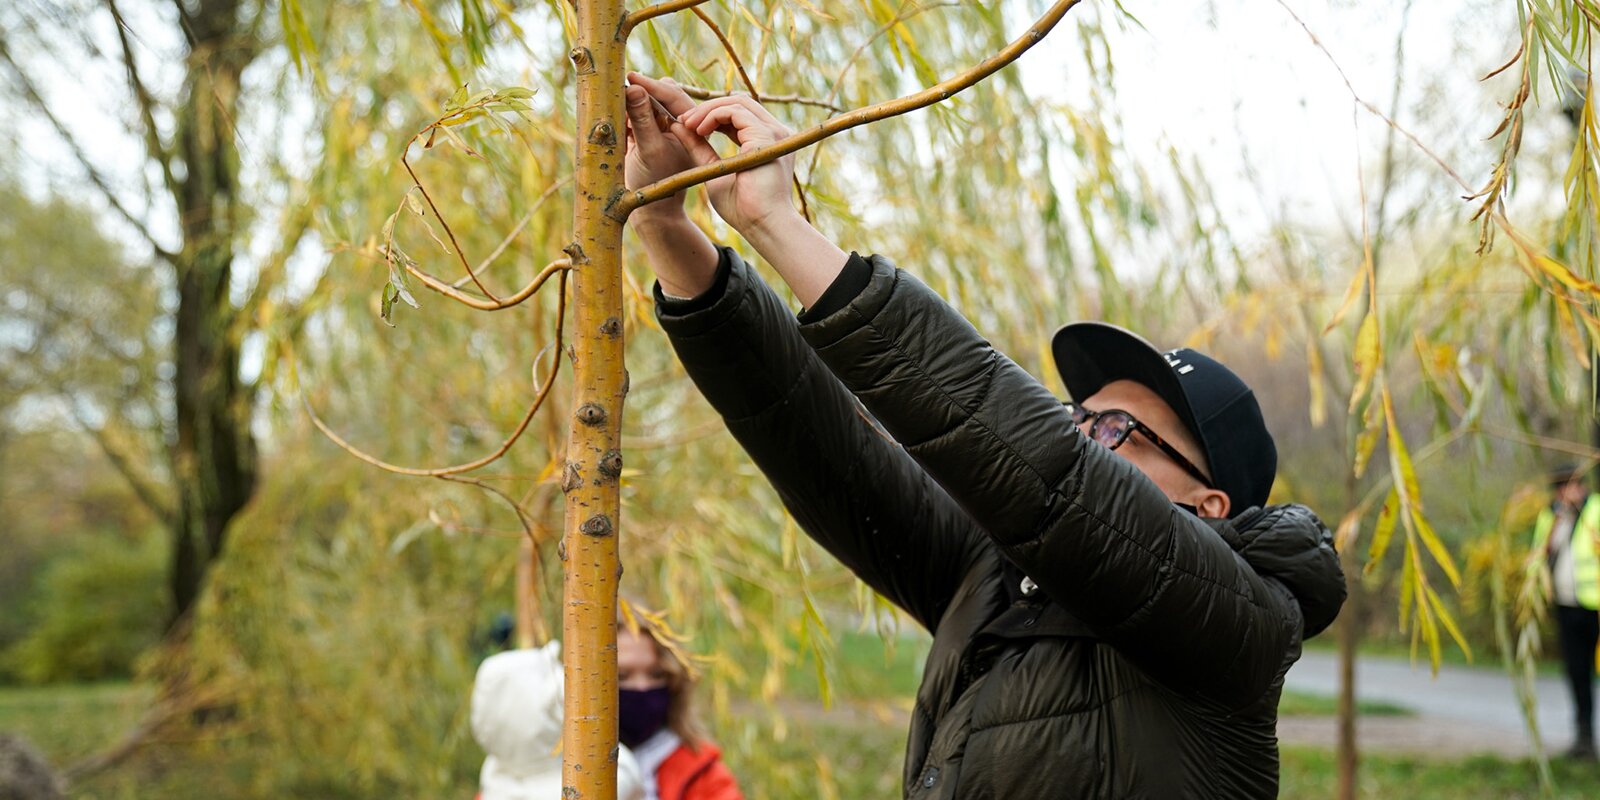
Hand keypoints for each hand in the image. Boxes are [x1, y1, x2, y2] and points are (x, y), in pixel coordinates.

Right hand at [622, 73, 698, 223]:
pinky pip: (633, 113)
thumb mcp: (649, 150)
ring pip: (644, 101)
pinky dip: (624, 115)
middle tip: (620, 90)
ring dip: (630, 103)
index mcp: (690, 126)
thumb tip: (633, 88)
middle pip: (658, 93)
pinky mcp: (646, 132)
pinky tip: (618, 126)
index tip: (630, 77)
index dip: (651, 85)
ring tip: (619, 114)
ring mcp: (662, 127)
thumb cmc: (655, 183)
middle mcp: (679, 123)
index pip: (673, 95)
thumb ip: (642, 119)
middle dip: (640, 92)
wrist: (651, 210)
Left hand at [674, 94, 798, 237]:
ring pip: (737, 102)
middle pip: (739, 102)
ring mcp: (773, 132)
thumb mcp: (714, 170)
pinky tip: (698, 129)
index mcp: (765, 142)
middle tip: (683, 119)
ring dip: (707, 110)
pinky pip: (736, 112)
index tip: (687, 125)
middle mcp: (774, 133)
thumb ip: (700, 149)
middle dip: (708, 107)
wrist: (763, 227)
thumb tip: (678, 127)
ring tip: (687, 123)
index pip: (738, 115)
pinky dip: (713, 115)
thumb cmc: (743, 209)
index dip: (711, 115)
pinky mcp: (767, 135)